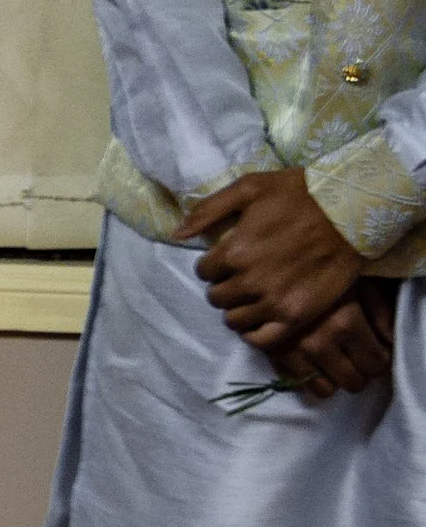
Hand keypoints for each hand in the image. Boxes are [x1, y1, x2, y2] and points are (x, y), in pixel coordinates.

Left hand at [188, 168, 366, 342]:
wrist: (350, 210)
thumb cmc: (300, 193)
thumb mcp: (250, 187)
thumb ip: (209, 210)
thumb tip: (176, 233)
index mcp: (233, 251)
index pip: (204, 271)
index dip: (213, 265)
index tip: (227, 259)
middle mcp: (249, 281)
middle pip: (217, 297)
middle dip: (224, 286)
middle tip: (240, 277)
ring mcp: (272, 302)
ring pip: (234, 320)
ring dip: (237, 309)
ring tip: (251, 295)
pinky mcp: (295, 316)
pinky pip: (261, 339)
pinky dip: (253, 333)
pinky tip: (258, 319)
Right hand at [270, 282, 397, 399]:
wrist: (273, 265)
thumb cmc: (325, 270)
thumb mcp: (360, 283)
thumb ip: (380, 314)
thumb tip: (387, 343)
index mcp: (346, 323)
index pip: (375, 364)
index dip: (379, 361)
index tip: (376, 353)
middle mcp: (320, 344)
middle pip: (353, 382)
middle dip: (360, 372)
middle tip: (358, 359)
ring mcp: (294, 353)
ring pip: (325, 391)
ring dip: (334, 379)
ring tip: (334, 361)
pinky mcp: (273, 356)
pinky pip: (298, 384)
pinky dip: (309, 378)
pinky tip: (312, 360)